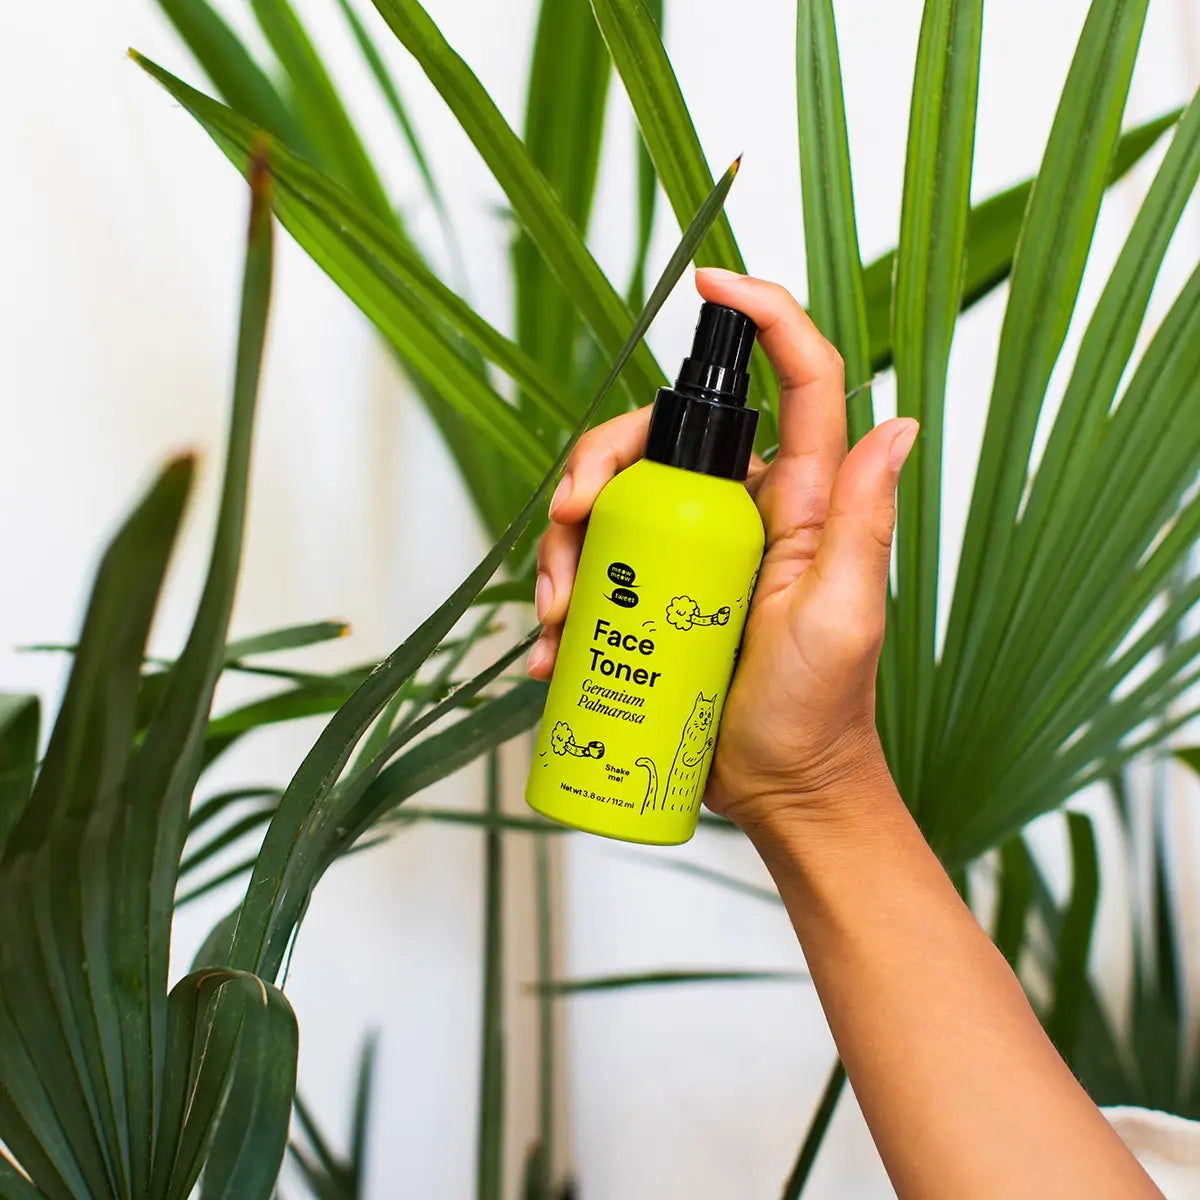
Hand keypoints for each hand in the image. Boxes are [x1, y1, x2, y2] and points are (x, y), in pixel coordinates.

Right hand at [527, 268, 916, 833]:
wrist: (780, 789)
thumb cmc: (820, 709)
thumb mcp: (844, 614)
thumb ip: (862, 521)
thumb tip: (898, 419)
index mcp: (794, 499)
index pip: (794, 382)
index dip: (763, 315)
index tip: (709, 285)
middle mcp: (737, 511)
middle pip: (654, 440)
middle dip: (595, 465)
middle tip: (568, 525)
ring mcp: (688, 554)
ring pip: (606, 505)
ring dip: (564, 548)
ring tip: (558, 620)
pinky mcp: (649, 598)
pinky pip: (590, 571)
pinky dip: (560, 601)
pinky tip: (550, 650)